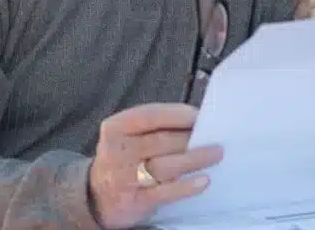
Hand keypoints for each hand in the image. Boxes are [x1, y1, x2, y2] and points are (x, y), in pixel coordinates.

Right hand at [89, 103, 223, 228]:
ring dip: (195, 159)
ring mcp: (124, 177)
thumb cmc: (125, 158)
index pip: (150, 115)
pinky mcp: (134, 201)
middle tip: (215, 137)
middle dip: (191, 138)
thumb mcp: (131, 137)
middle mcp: (117, 151)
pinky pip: (165, 192)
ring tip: (216, 153)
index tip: (200, 115)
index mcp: (117, 127)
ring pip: (165, 165)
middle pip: (161, 140)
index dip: (178, 114)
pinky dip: (186, 186)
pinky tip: (203, 180)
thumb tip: (197, 121)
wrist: (98, 197)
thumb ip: (157, 127)